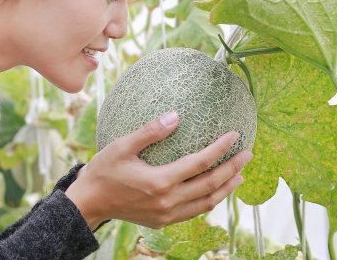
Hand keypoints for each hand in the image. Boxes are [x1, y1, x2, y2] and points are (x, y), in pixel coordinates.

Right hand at [64, 112, 252, 230]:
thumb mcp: (122, 146)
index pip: (200, 163)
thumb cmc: (103, 171)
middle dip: (232, 169)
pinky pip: (194, 211)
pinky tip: (213, 192)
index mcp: (160, 181)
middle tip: (247, 154)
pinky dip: (209, 201)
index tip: (234, 135)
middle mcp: (168, 201)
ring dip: (226, 188)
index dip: (220, 148)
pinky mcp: (163, 220)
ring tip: (239, 175)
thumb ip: (150, 132)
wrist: (89, 203)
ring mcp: (167, 214)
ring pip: (206, 203)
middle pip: (210, 185)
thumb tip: (175, 116)